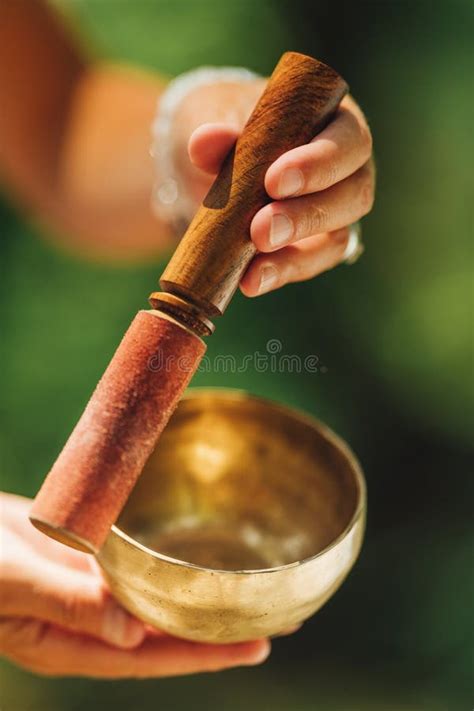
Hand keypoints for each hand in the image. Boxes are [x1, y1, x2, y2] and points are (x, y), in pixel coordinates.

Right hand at [0, 493, 269, 676]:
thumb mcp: (11, 583)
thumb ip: (67, 602)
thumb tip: (132, 632)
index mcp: (68, 642)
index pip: (149, 656)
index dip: (202, 653)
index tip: (256, 646)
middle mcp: (84, 621)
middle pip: (160, 633)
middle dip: (214, 631)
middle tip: (277, 622)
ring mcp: (83, 589)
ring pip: (150, 598)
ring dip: (194, 596)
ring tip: (244, 592)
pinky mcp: (81, 557)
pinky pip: (130, 566)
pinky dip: (162, 564)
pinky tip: (187, 559)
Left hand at [178, 80, 374, 294]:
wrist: (212, 165)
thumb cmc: (229, 130)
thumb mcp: (217, 119)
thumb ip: (216, 133)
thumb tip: (203, 142)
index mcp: (337, 122)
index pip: (348, 142)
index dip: (319, 164)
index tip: (273, 181)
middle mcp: (348, 170)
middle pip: (352, 196)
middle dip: (305, 217)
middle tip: (260, 231)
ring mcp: (336, 213)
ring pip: (335, 240)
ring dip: (294, 257)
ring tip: (253, 270)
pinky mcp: (315, 248)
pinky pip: (307, 265)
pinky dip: (278, 273)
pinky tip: (250, 281)